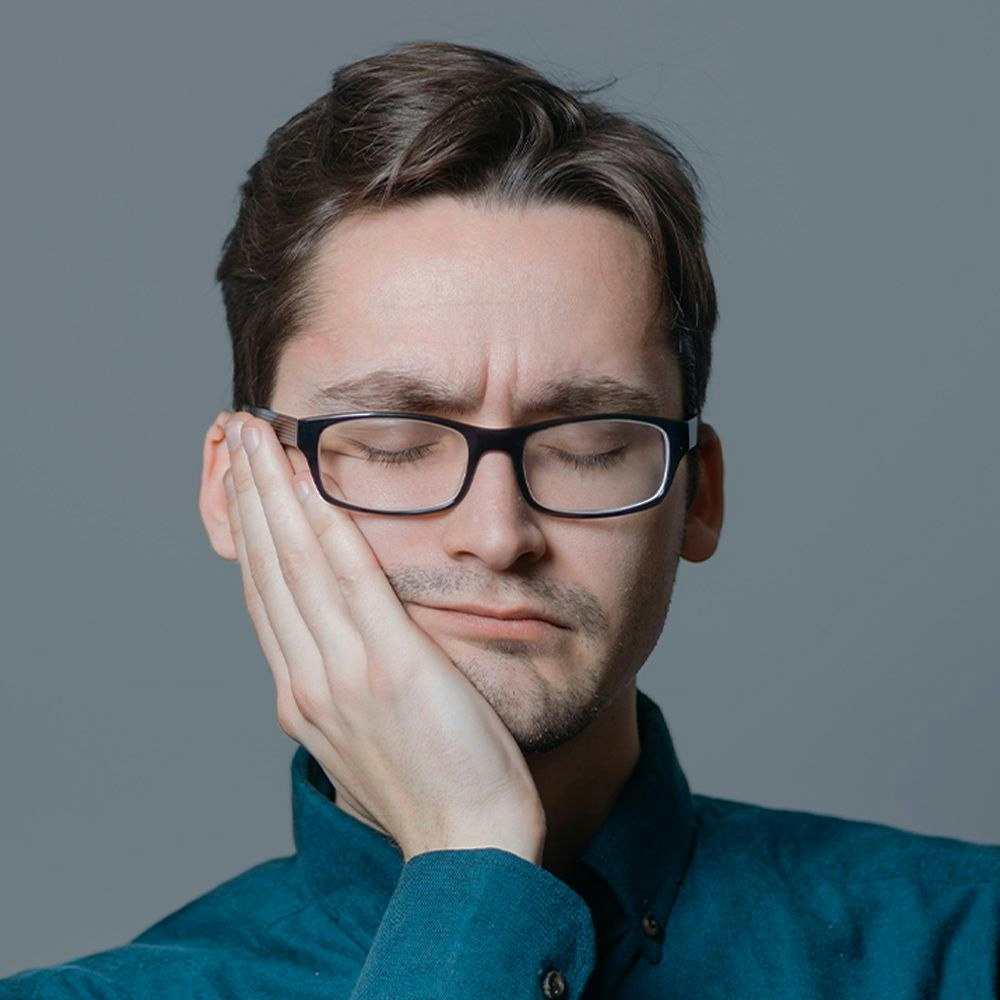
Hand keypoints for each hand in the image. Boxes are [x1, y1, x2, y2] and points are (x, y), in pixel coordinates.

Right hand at [221, 413, 545, 863]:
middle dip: (248, 494)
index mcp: (303, 697)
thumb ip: (347, 690)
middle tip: (235, 433)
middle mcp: (308, 681)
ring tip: (257, 437)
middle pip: (266, 568)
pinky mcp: (390, 666)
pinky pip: (349, 582)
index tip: (243, 483)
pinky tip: (309, 483)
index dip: (250, 532)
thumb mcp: (367, 740)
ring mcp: (343, 673)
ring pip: (294, 565)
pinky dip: (324, 528)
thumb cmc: (433, 791)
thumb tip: (342, 653)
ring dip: (273, 494)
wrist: (469, 847)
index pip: (265, 596)